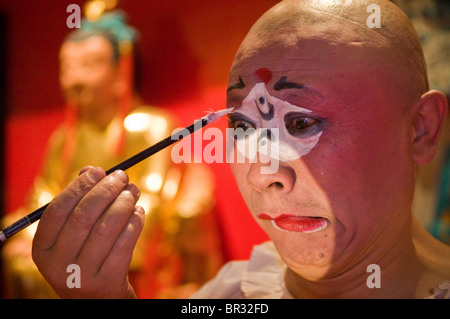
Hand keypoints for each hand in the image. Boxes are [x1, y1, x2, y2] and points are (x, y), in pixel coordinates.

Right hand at [32, 166, 144, 297]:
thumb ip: (77, 200)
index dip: (79, 186)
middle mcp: (59, 263)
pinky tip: (138, 211)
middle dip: (106, 190)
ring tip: (133, 191)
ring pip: (107, 228)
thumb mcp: (71, 233)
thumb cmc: (84, 252)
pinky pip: (125, 243)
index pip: (57, 210)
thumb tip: (91, 171)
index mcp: (42, 248)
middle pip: (84, 216)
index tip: (98, 170)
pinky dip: (135, 222)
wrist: (96, 296)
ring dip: (124, 203)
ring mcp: (83, 274)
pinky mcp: (108, 280)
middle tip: (122, 176)